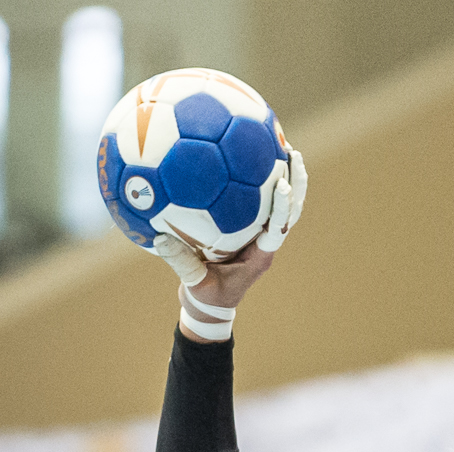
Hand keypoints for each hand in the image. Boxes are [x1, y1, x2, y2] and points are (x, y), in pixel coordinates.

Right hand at [154, 145, 305, 315]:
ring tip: (281, 145)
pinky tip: (245, 156)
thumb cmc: (205, 296)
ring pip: (280, 204)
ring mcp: (260, 236)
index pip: (278, 227)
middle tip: (292, 152)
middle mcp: (265, 243)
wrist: (210, 305)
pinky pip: (258, 202)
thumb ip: (180, 262)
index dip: (282, 205)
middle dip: (294, 182)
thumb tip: (159, 238)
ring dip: (283, 177)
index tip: (282, 182)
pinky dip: (257, 181)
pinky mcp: (250, 231)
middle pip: (290, 210)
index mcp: (260, 256)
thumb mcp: (192, 282)